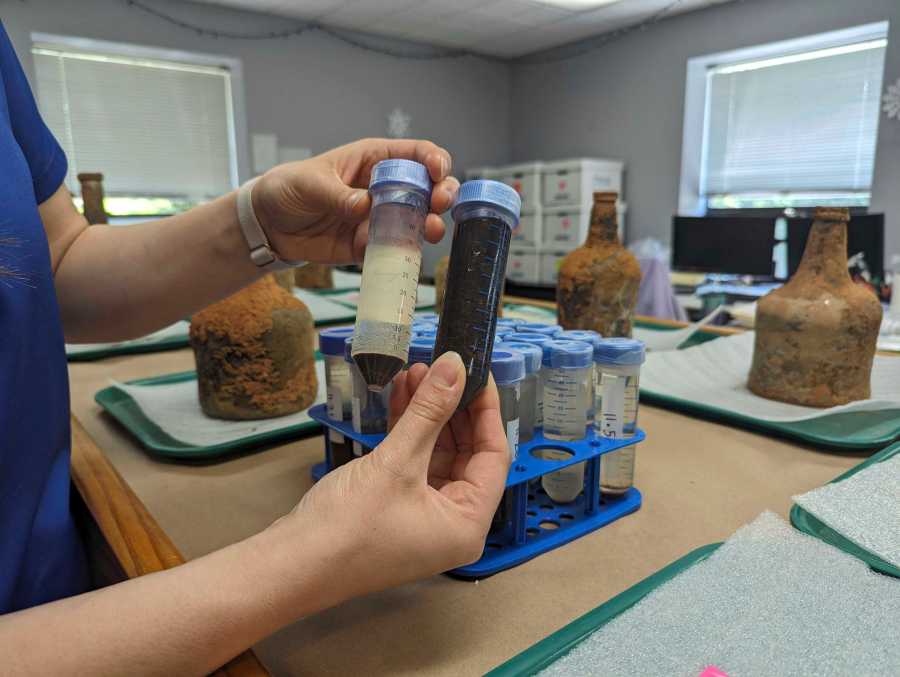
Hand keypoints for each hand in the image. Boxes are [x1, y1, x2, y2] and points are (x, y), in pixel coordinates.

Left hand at [251, 138, 459, 263]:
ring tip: (428, 230)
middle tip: (439, 203)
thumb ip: (337, 195)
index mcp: (374, 160)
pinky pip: (393, 249)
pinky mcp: (370, 244)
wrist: (268, 226)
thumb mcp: (309, 183)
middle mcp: (384, 188)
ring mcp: (380, 217)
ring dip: (429, 225)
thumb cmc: (288, 189)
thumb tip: (364, 206)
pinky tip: (395, 250)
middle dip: (442, 194)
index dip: (434, 160)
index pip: (415, 154)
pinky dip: (400, 251)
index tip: (437, 172)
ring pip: (418, 220)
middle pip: (428, 188)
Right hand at [285, 352, 508, 598]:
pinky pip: (413, 462)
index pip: (493, 456)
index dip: (486, 411)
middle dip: (451, 407)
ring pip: (437, 453)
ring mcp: (423, 516)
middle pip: (466, 453)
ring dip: (427, 414)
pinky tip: (400, 395)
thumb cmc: (349, 527)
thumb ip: (429, 411)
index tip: (478, 373)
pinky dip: (407, 430)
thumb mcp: (396, 462)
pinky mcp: (396, 507)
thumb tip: (454, 367)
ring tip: (417, 372)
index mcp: (467, 523)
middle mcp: (451, 523)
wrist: (292, 563)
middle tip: (443, 368)